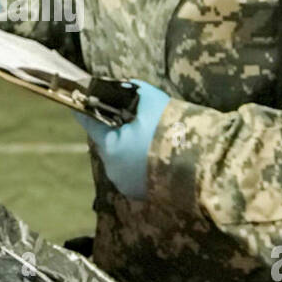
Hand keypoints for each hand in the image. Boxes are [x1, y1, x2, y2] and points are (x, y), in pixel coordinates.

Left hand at [73, 80, 170, 200]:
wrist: (202, 164)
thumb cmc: (173, 129)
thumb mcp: (151, 100)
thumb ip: (131, 91)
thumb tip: (122, 87)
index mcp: (110, 146)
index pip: (90, 124)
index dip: (87, 111)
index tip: (80, 103)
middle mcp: (113, 169)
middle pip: (107, 142)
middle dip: (116, 130)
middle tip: (132, 119)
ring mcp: (126, 185)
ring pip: (120, 158)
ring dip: (129, 148)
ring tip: (148, 137)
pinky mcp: (140, 194)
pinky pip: (133, 173)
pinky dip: (140, 163)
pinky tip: (154, 154)